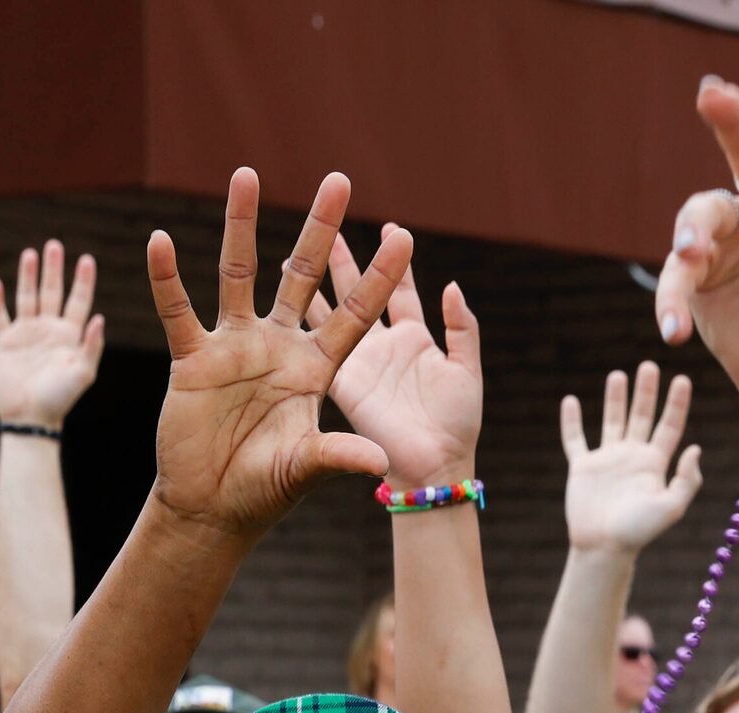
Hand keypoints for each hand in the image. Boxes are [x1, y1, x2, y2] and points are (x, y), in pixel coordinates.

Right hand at [0, 239, 103, 426]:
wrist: (32, 416)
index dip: (83, 281)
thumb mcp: (83, 372)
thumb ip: (92, 345)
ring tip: (30, 254)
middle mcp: (50, 330)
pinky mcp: (5, 342)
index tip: (87, 259)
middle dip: (53, 270)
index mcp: (71, 336)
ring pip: (26, 297)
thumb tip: (99, 318)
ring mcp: (27, 334)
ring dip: (27, 276)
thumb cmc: (62, 398)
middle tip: (54, 245)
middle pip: (52, 293)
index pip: (78, 302)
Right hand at [145, 169, 409, 539]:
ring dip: (242, 225)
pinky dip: (167, 279)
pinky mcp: (193, 359)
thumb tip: (379, 462)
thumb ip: (339, 457)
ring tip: (247, 173)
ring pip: (239, 273)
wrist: (213, 505)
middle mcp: (280, 347)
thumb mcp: (307, 470)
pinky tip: (160, 241)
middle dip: (321, 229)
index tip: (405, 236)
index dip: (379, 278)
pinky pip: (178, 311)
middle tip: (339, 178)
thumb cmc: (266, 489)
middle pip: (304, 276)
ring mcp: (235, 347)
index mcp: (317, 369)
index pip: (357, 315)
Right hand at [316, 238, 480, 486]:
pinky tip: (273, 284)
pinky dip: (297, 313)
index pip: (400, 291)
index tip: (391, 228)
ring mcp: (350, 359)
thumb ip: (462, 329)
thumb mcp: (465, 372)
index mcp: (412, 340)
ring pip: (324, 306)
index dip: (394, 261)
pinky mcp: (329, 378)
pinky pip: (314, 340)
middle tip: (331, 218)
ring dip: (309, 275)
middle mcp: (377, 345)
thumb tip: (452, 284)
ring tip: (295, 243)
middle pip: (356, 288)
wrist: (429, 467)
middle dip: (342, 255)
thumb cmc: (456, 426)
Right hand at [563, 361, 702, 553]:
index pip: (669, 427)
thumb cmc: (639, 531)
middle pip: (642, 417)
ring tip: (618, 374)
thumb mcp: (672, 507)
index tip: (683, 378)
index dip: (677, 404)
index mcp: (655, 464)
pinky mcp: (583, 467)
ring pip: (612, 421)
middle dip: (646, 392)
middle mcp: (632, 457)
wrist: (604, 547)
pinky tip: (570, 400)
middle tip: (650, 365)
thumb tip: (696, 448)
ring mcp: (607, 460)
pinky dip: (571, 421)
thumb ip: (687, 480)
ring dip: (615, 398)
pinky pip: (575, 439)